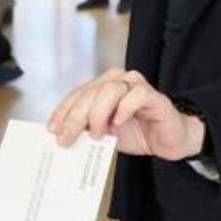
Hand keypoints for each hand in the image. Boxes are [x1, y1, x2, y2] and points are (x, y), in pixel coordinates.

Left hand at [48, 69, 204, 160]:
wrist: (167, 140)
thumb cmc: (137, 133)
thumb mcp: (105, 132)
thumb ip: (87, 128)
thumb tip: (63, 134)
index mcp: (104, 85)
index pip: (78, 94)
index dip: (63, 111)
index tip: (53, 129)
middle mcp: (119, 80)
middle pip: (91, 92)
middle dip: (75, 117)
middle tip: (67, 137)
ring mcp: (136, 86)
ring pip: (110, 90)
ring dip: (98, 114)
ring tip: (96, 134)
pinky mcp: (153, 96)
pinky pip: (137, 95)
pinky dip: (125, 108)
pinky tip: (118, 123)